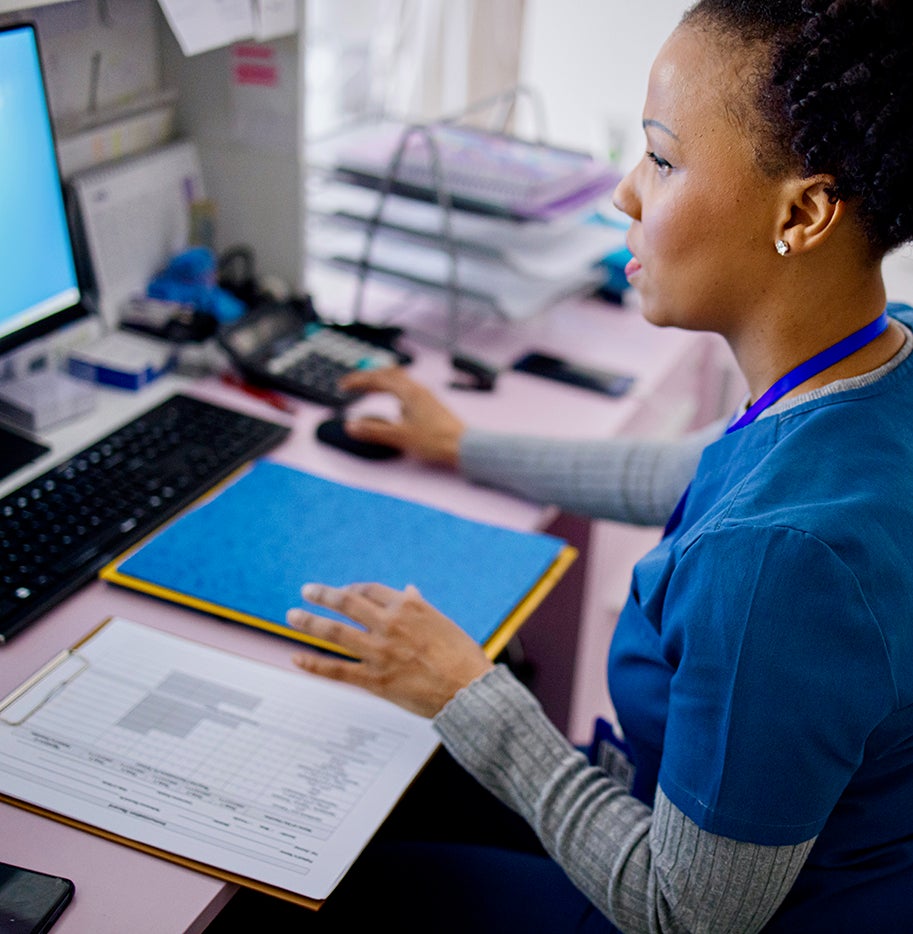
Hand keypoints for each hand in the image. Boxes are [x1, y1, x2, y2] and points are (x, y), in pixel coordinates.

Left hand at [287, 582, 493, 717]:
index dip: (352, 588)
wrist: (469, 690)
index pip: (370, 590)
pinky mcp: (375, 680)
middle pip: (347, 603)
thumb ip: (420, 607)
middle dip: (323, 595)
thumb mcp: (442, 623)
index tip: (343, 591)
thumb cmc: (462, 656)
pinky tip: (297, 658)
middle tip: (307, 590)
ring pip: (335, 633)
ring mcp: (379, 652)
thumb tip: (408, 590)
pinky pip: (337, 670)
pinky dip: (314, 664)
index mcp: (408, 607)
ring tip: (292, 615)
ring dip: (309, 622)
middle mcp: (390, 625)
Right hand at [338, 368, 465, 466]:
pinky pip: (407, 390)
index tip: (343, 385)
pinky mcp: (430, 405)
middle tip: (353, 384)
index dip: (358, 381)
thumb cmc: (436, 441)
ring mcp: (425, 397)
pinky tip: (394, 404)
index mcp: (409, 392)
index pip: (378, 379)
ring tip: (369, 389)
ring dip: (381, 382)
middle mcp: (418, 390)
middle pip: (389, 374)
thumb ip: (374, 431)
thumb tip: (351, 426)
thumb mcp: (399, 437)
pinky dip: (393, 391)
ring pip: (399, 381)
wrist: (463, 446)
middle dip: (368, 377)